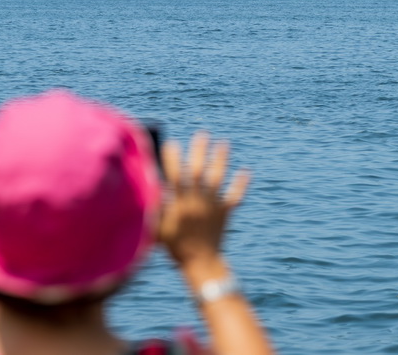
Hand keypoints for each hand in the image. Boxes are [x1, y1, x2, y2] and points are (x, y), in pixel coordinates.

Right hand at [158, 132, 250, 276]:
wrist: (200, 263)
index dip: (172, 160)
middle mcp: (197, 201)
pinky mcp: (226, 213)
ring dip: (221, 160)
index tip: (171, 143)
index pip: (174, 177)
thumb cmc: (175, 246)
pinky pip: (235, 196)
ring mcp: (213, 206)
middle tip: (202, 134)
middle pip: (198, 172)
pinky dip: (241, 184)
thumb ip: (156, 208)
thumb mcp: (159, 228)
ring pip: (218, 178)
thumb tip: (152, 186)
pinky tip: (246, 171)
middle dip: (199, 151)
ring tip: (224, 143)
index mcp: (180, 205)